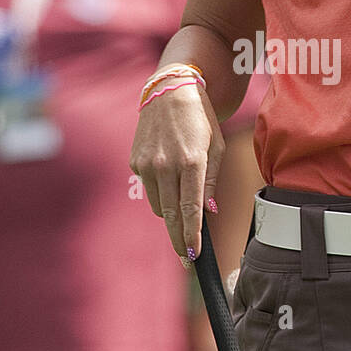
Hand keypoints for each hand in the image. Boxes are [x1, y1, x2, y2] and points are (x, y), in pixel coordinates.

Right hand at [130, 80, 224, 262]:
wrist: (170, 91)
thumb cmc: (200, 120)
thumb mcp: (216, 147)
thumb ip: (211, 181)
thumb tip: (207, 211)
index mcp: (191, 161)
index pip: (190, 208)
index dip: (193, 235)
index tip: (195, 255)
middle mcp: (166, 164)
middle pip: (170, 215)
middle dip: (179, 239)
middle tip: (187, 259)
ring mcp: (147, 164)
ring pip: (158, 205)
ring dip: (170, 216)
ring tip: (183, 218)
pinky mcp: (135, 161)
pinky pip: (149, 189)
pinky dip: (160, 194)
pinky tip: (169, 181)